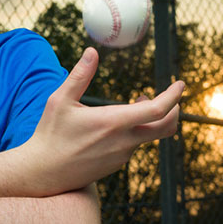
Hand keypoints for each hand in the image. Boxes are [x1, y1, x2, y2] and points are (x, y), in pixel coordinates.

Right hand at [18, 47, 183, 195]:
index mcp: (113, 122)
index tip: (179, 84)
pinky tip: (114, 128)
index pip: (158, 109)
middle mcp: (123, 141)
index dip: (173, 95)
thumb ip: (79, 76)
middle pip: (166, 126)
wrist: (43, 172)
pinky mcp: (115, 165)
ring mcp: (121, 156)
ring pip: (147, 136)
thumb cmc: (50, 134)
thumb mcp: (59, 101)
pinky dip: (133, 133)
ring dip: (147, 120)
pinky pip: (132, 147)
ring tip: (131, 106)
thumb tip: (92, 52)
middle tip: (168, 97)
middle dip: (173, 110)